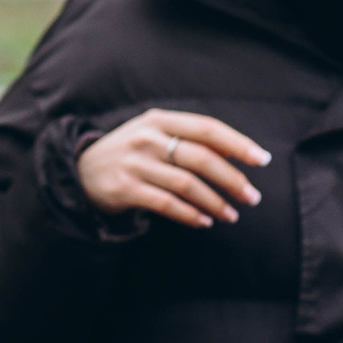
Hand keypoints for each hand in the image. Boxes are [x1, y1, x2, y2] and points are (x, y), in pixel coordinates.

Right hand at [76, 109, 269, 228]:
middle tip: (252, 197)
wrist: (80, 171)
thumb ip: (189, 139)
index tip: (262, 160)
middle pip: (200, 158)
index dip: (237, 144)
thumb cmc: (131, 153)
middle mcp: (145, 138)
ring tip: (231, 215)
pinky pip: (167, 204)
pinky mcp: (124, 189)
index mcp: (158, 120)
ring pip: (186, 185)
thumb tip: (238, 154)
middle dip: (232, 180)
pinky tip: (204, 222)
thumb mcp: (153, 134)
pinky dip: (190, 215)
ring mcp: (134, 164)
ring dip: (215, 202)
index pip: (207, 128)